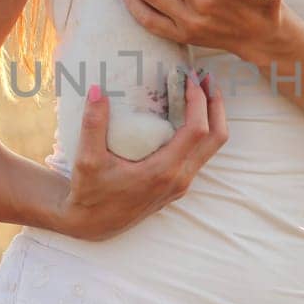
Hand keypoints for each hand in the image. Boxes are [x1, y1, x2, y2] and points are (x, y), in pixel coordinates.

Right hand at [56, 72, 228, 240]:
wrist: (91, 225)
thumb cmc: (90, 194)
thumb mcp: (87, 160)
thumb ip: (93, 124)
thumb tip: (96, 89)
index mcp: (163, 171)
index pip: (197, 130)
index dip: (198, 101)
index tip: (188, 79)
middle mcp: (179, 179)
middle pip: (216, 138)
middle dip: (215, 105)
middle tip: (205, 79)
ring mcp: (181, 184)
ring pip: (212, 149)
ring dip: (212, 118)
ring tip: (200, 93)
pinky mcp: (177, 187)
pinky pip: (200, 156)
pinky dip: (201, 132)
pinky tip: (184, 117)